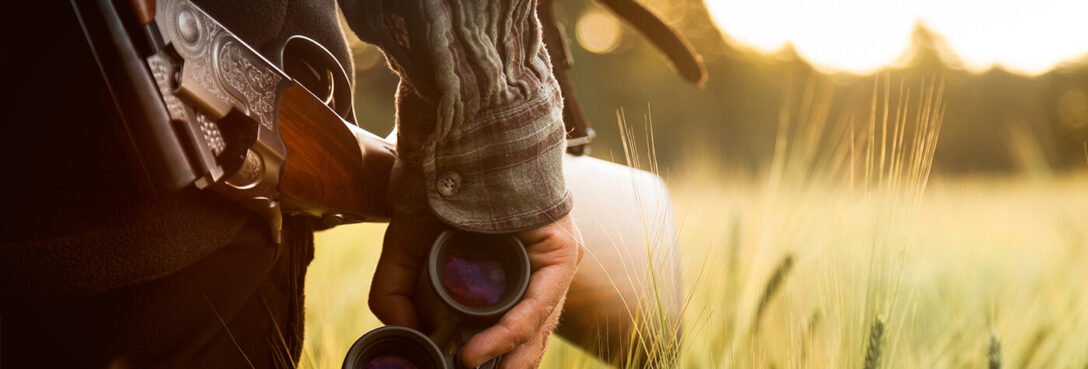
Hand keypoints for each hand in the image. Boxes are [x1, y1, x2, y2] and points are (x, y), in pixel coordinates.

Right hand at [368, 213, 584, 367]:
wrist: (454, 143)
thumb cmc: (435, 194)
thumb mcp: (404, 249)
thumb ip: (395, 293)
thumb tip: (405, 333)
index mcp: (509, 273)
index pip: (509, 329)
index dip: (489, 358)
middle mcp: (536, 270)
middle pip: (527, 335)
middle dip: (501, 366)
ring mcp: (552, 262)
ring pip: (536, 326)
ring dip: (504, 360)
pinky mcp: (561, 252)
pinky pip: (540, 303)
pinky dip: (509, 332)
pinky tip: (476, 352)